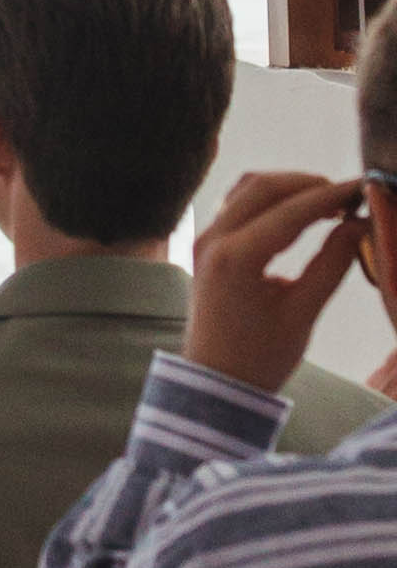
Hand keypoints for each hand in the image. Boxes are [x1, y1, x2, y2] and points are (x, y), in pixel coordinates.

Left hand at [184, 165, 377, 396]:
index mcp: (236, 259)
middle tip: (348, 195)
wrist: (216, 382)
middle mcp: (213, 240)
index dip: (330, 196)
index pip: (289, 211)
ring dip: (288, 187)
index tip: (362, 189)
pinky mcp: (206, 244)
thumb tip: (358, 225)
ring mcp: (204, 239)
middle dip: (309, 185)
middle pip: (263, 187)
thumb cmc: (261, 357)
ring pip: (247, 189)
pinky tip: (298, 211)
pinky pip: (236, 204)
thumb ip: (331, 265)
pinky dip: (269, 198)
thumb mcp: (303, 314)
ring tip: (328, 202)